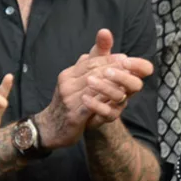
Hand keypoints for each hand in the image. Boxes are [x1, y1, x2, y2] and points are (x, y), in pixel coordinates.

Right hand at [34, 29, 145, 148]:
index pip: (89, 62)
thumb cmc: (66, 103)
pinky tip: (118, 98)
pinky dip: (105, 100)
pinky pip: (92, 105)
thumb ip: (84, 67)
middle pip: (93, 72)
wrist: (50, 128)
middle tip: (130, 66)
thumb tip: (89, 53)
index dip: (108, 59)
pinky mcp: (73, 115)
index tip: (124, 57)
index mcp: (67, 75)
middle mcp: (66, 84)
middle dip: (113, 68)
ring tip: (128, 80)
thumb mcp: (73, 82)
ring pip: (94, 87)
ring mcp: (69, 99)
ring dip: (113, 82)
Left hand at [81, 30, 153, 128]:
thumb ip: (102, 48)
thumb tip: (104, 31)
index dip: (139, 65)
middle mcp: (127, 89)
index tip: (125, 60)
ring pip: (120, 97)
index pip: (144, 70)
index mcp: (129, 73)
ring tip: (89, 81)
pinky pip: (107, 112)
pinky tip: (85, 97)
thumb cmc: (96, 78)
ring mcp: (119, 103)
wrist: (83, 105)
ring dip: (105, 88)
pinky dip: (96, 105)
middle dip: (123, 77)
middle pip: (135, 85)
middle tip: (107, 71)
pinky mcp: (108, 115)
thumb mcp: (97, 61)